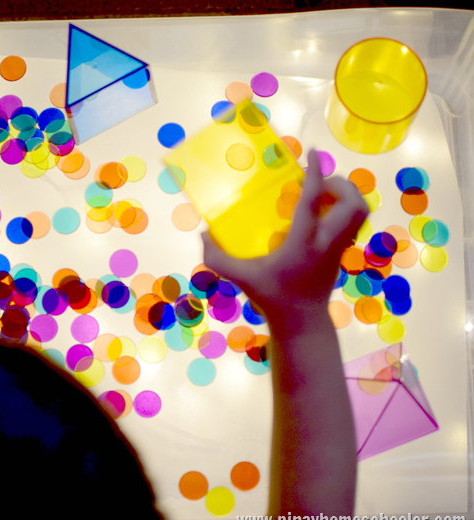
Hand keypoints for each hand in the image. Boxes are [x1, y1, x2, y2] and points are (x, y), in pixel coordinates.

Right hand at [202, 149, 367, 326]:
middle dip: (339, 183)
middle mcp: (327, 242)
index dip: (316, 174)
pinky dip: (343, 208)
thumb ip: (217, 258)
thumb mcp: (241, 278)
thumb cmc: (271, 296)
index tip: (313, 153)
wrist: (301, 322)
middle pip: (352, 203)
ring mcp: (339, 247)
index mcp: (303, 243)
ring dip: (346, 194)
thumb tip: (204, 234)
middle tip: (316, 183)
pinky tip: (321, 213)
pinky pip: (354, 221)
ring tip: (322, 194)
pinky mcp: (342, 252)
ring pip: (360, 211)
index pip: (314, 201)